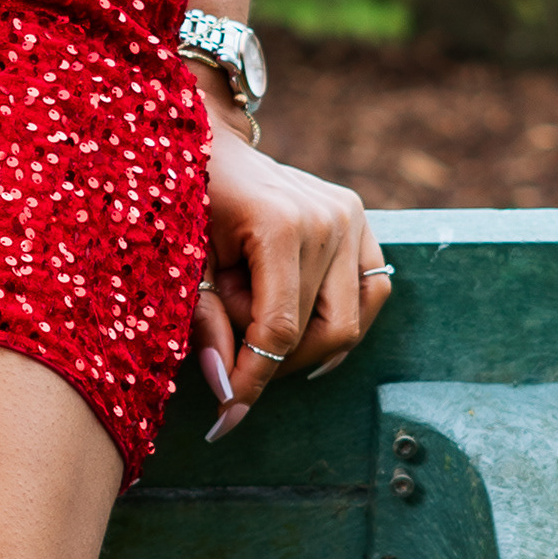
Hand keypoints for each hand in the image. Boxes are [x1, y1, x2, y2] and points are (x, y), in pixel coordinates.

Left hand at [190, 103, 386, 439]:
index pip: (278, 330)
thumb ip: (206, 325)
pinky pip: (372, 289)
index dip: (252, 380)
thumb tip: (227, 394)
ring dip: (307, 340)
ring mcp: (350, 215)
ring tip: (260, 326)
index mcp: (279, 224)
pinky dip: (340, 316)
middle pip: (321, 331)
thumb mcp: (186, 264)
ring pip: (352, 319)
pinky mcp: (360, 216)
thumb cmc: (186, 198)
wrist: (206, 139)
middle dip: (275, 357)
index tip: (227, 418)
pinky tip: (303, 323)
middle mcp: (327, 218)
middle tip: (233, 351)